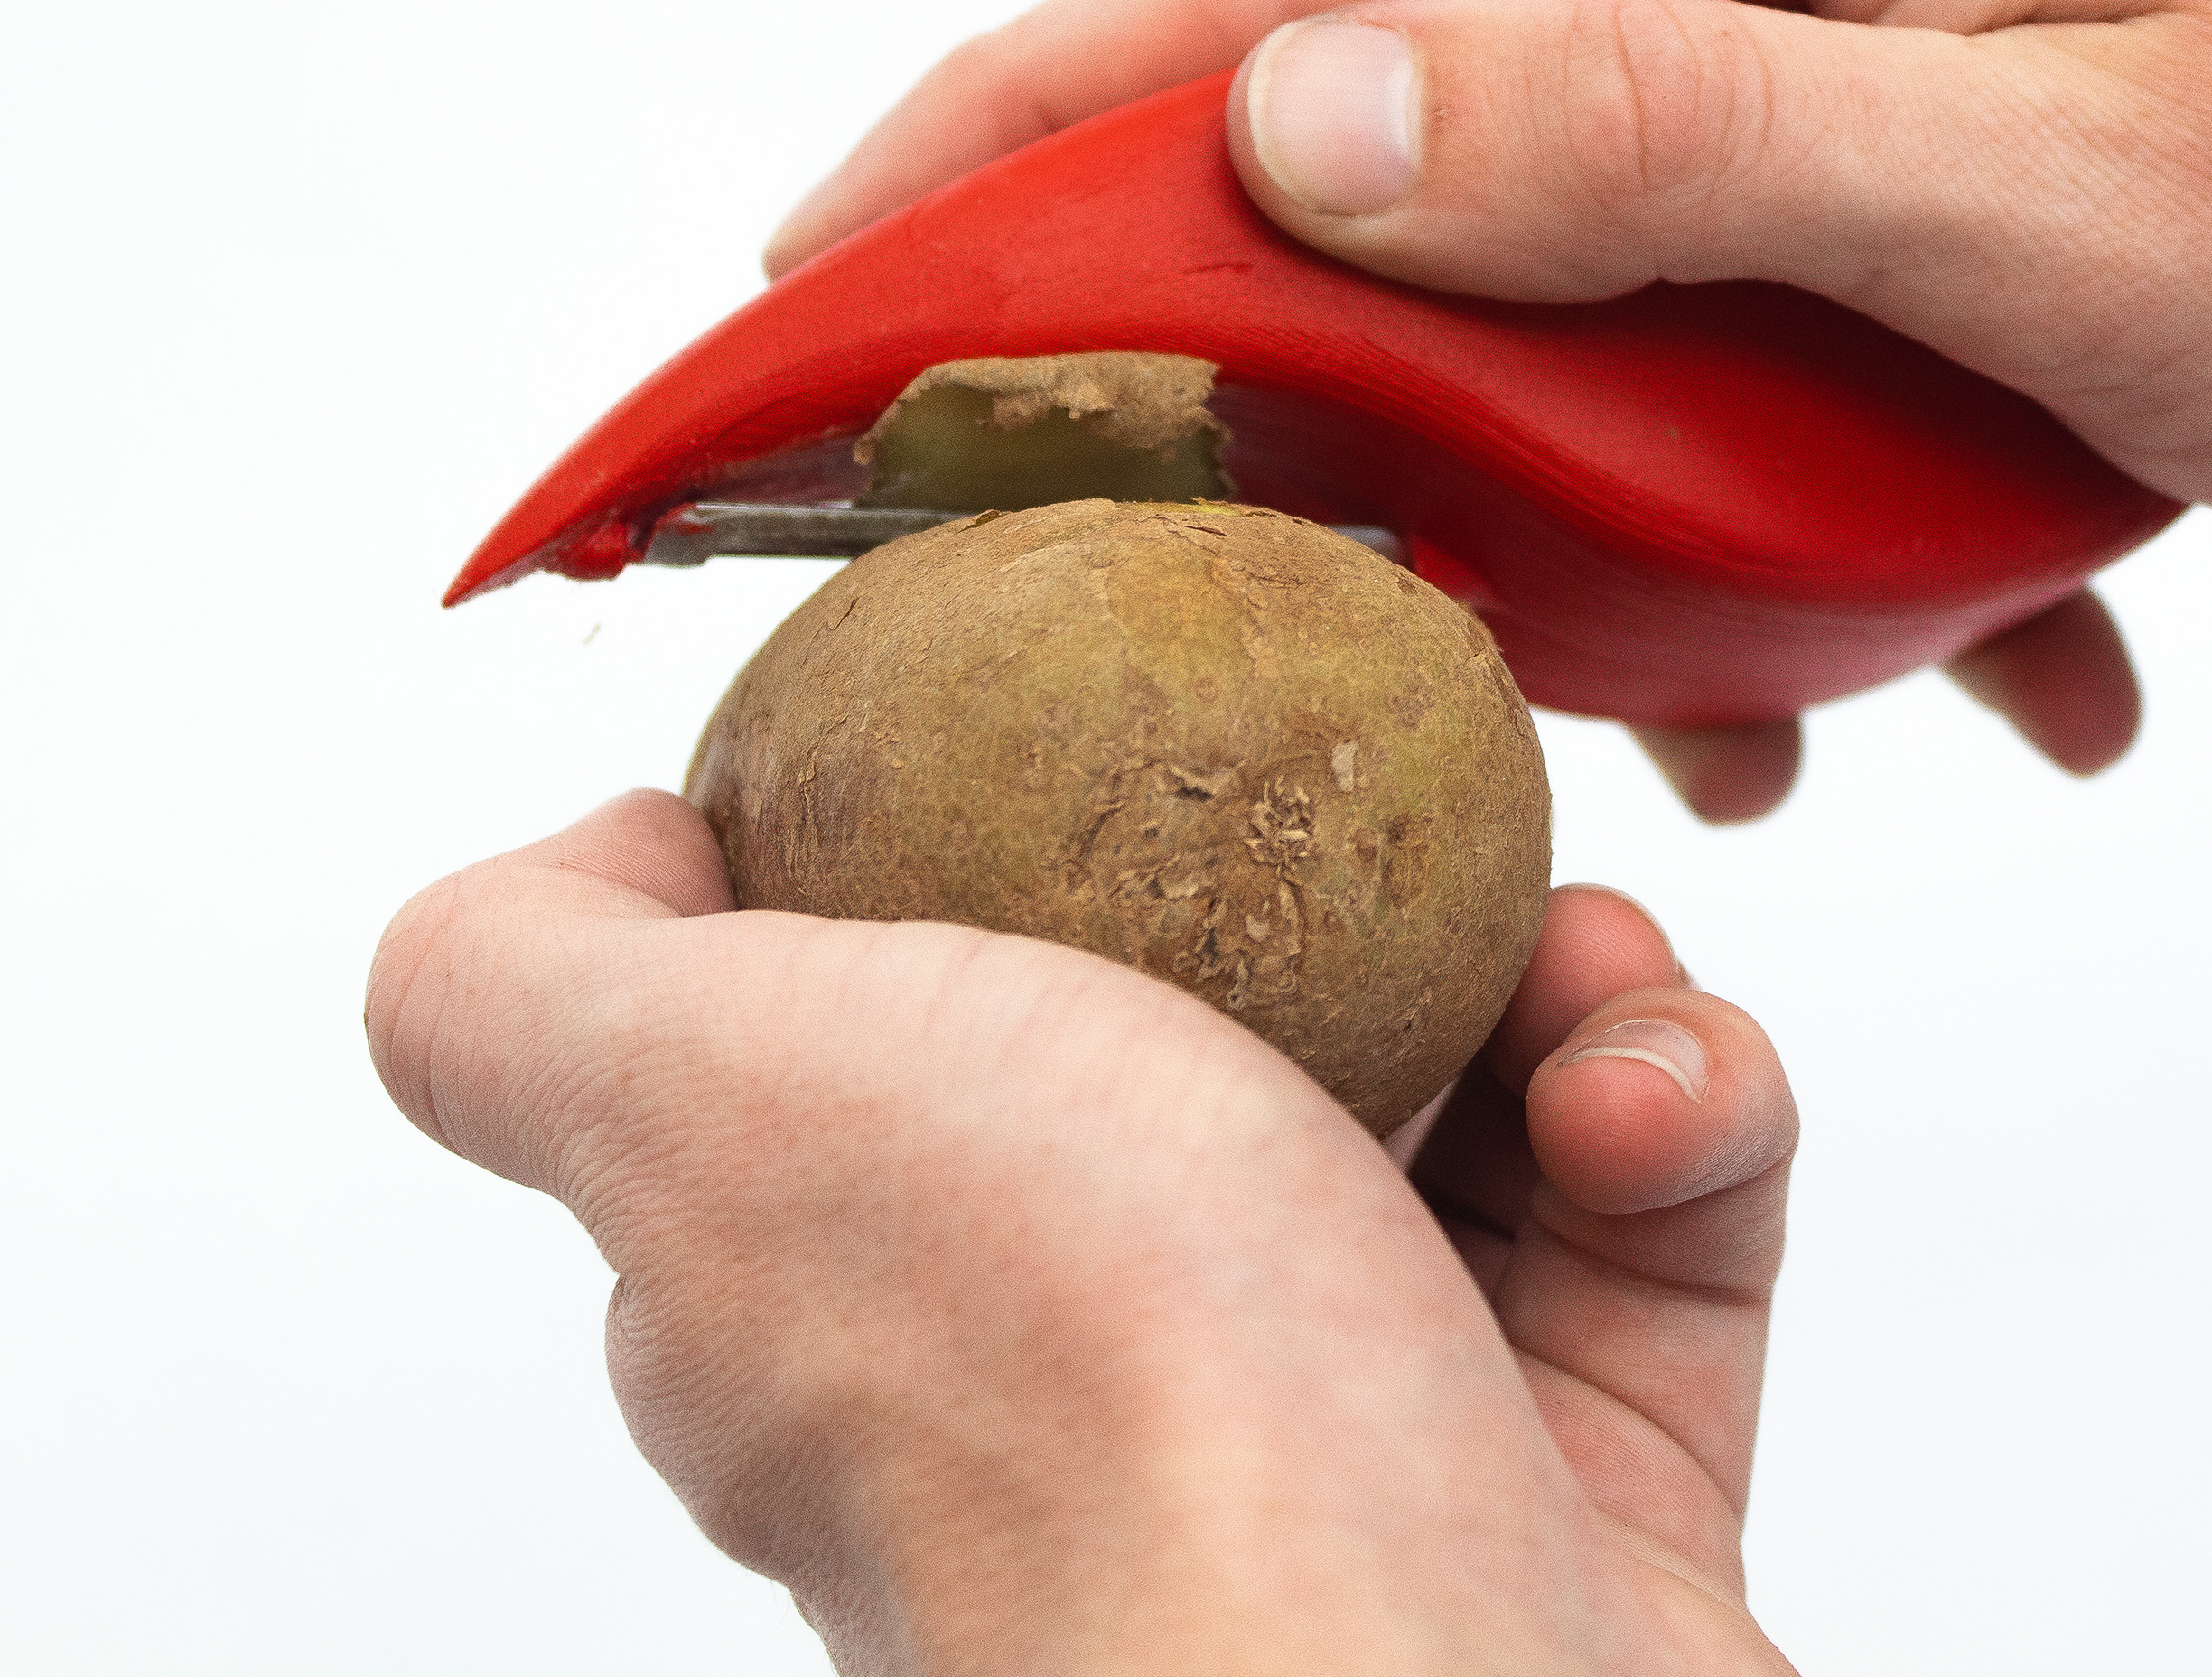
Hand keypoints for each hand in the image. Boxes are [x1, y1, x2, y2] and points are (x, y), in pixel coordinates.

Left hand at [367, 793, 1800, 1675]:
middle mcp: (1087, 1370)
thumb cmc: (1085, 1405)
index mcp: (864, 1277)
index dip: (1029, 839)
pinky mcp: (1580, 1491)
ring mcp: (1349, 1437)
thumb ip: (526, 978)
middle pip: (1235, 1022)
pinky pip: (1658, 1218)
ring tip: (1570, 969)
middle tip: (1413, 823)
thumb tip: (560, 867)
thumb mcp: (700, 1086)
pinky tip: (1647, 1104)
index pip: (926, 1011)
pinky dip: (1685, 1111)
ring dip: (1556, 971)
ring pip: (1474, 1101)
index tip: (1143, 719)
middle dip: (1350, 882)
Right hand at [768, 0, 2211, 816]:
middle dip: (1292, 377)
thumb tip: (1303, 120)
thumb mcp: (2054, 195)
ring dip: (1600, 505)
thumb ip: (1666, 147)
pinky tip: (1948, 672)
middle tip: (1214, 594)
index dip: (1001, 141)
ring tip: (1725, 710)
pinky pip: (1726, 304)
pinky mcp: (1900, 111)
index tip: (798, 293)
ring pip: (1558, 255)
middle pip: (1378, 113)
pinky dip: (1788, 507)